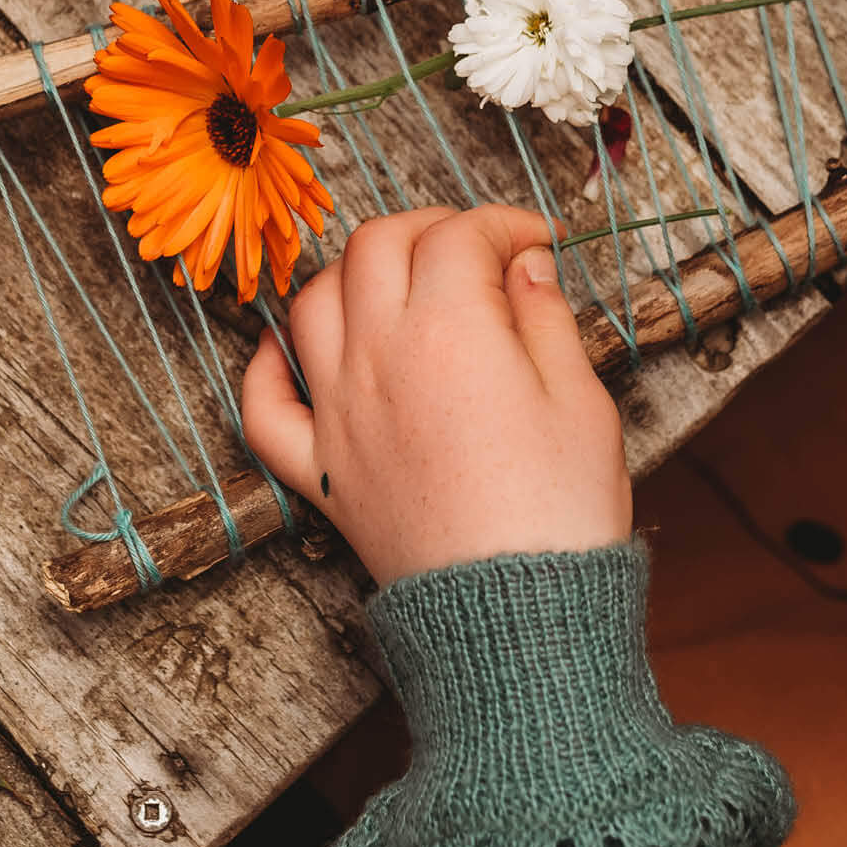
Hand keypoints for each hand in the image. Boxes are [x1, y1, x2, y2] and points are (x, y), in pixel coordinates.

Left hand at [242, 206, 631, 585]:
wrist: (518, 621)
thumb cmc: (561, 512)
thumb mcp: (581, 399)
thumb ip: (546, 317)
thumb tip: (525, 265)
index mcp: (448, 329)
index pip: (460, 235)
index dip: (503, 225)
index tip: (537, 244)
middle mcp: (377, 356)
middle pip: (374, 246)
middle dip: (428, 228)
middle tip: (476, 250)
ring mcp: (337, 413)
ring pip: (311, 303)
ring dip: (351, 274)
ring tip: (400, 283)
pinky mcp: (319, 470)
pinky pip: (265, 404)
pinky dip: (270, 365)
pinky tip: (293, 347)